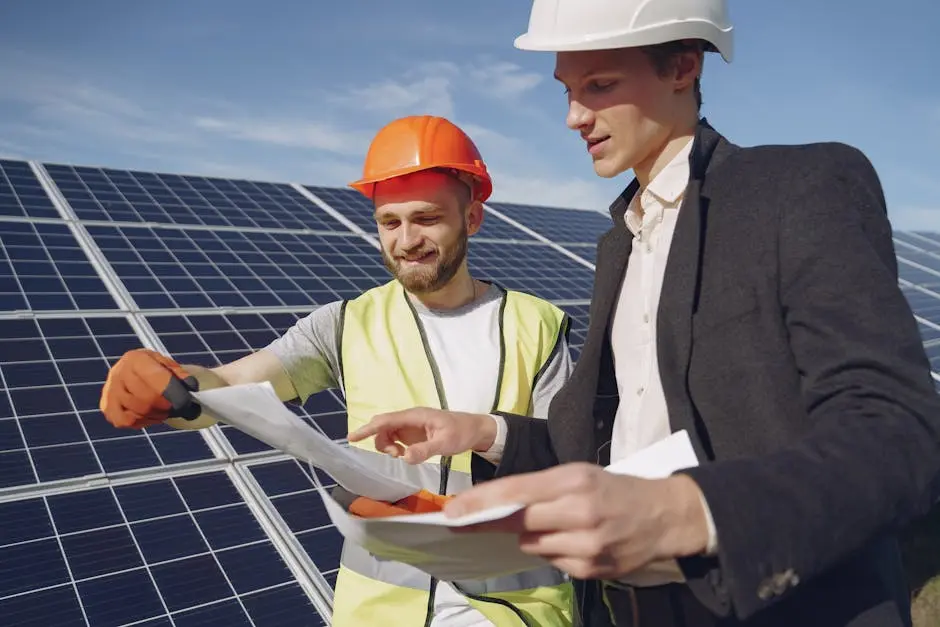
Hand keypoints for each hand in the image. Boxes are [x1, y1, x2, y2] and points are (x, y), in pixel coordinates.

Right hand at [100, 348, 199, 428]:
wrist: (133, 372)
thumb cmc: (156, 369)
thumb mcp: (169, 365)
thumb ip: (180, 374)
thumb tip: (192, 386)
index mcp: (135, 359)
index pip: (155, 379)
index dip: (174, 393)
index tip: (188, 403)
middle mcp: (118, 373)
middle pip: (146, 399)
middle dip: (168, 408)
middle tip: (182, 410)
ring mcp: (109, 391)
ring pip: (137, 412)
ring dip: (158, 415)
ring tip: (168, 411)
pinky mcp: (107, 407)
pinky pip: (125, 421)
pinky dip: (142, 421)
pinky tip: (152, 416)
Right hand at [347, 407, 496, 463]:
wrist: (475, 430)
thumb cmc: (462, 432)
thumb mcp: (446, 443)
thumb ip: (425, 450)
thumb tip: (405, 457)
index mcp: (415, 416)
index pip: (386, 420)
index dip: (367, 429)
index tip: (352, 437)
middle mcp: (410, 419)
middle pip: (383, 426)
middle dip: (379, 440)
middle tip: (394, 455)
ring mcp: (411, 426)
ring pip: (387, 433)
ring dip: (387, 446)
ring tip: (402, 456)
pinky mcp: (413, 434)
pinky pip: (395, 439)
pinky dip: (394, 448)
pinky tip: (406, 454)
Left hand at [443, 463, 710, 579]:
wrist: (663, 516)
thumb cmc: (613, 489)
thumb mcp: (579, 474)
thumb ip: (539, 488)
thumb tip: (494, 506)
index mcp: (575, 480)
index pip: (517, 492)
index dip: (480, 502)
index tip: (452, 510)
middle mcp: (581, 512)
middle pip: (519, 522)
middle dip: (489, 521)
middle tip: (462, 520)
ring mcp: (588, 545)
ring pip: (532, 544)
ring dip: (531, 535)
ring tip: (554, 523)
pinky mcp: (592, 569)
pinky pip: (553, 561)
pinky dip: (553, 551)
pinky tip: (572, 540)